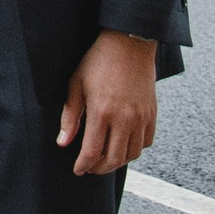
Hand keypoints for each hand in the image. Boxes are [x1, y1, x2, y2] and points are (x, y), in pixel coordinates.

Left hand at [58, 30, 158, 175]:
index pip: (92, 151)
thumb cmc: (98, 62)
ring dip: (118, 161)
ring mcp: (141, 117)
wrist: (128, 43)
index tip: (78, 170)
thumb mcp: (76, 84)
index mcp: (102, 112)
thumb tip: (63, 143)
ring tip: (106, 158)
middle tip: (90, 167)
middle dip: (100, 168)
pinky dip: (135, 149)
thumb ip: (70, 116)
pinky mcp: (152, 113)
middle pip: (114, 159)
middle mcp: (124, 118)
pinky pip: (146, 142)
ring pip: (132, 154)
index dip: (83, 165)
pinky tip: (123, 145)